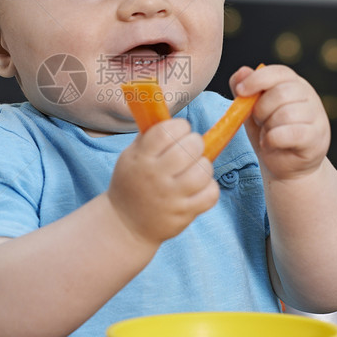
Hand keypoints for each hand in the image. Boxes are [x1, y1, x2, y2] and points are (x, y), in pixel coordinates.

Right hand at [107, 118, 218, 245]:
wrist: (125, 224)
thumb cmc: (132, 183)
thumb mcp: (131, 156)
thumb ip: (149, 136)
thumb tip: (168, 112)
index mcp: (140, 158)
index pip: (167, 132)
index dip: (180, 126)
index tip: (180, 130)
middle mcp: (154, 177)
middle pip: (190, 148)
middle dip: (195, 143)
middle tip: (190, 148)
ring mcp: (170, 197)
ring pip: (203, 170)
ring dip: (204, 165)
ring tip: (195, 167)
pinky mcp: (183, 214)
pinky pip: (210, 194)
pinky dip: (209, 188)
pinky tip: (199, 187)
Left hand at [230, 64, 330, 178]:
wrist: (285, 165)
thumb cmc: (268, 132)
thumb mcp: (252, 109)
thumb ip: (245, 89)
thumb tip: (242, 71)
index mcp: (293, 83)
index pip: (278, 72)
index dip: (257, 79)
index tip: (240, 91)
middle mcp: (308, 96)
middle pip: (281, 93)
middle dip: (261, 109)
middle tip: (259, 121)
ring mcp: (316, 116)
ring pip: (286, 114)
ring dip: (268, 126)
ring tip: (266, 133)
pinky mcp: (317, 138)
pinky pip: (291, 133)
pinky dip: (273, 139)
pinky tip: (269, 143)